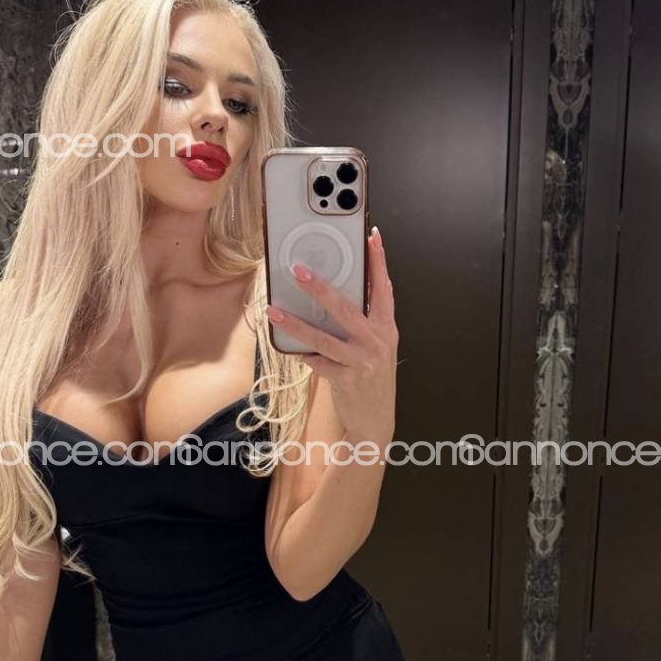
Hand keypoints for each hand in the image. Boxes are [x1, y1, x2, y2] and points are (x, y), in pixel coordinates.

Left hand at [267, 225, 397, 441]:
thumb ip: (372, 320)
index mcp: (387, 329)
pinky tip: (289, 347)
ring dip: (296, 323)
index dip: (379, 263)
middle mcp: (377, 343)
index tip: (372, 238)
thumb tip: (363, 289)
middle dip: (321, 288)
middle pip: (347, 309)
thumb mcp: (380, 347)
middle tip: (298, 270)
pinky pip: (317, 362)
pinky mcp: (346, 381)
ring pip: (324, 338)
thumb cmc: (372, 380)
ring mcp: (362, 362)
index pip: (384, 290)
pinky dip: (302, 353)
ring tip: (274, 310)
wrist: (375, 422)